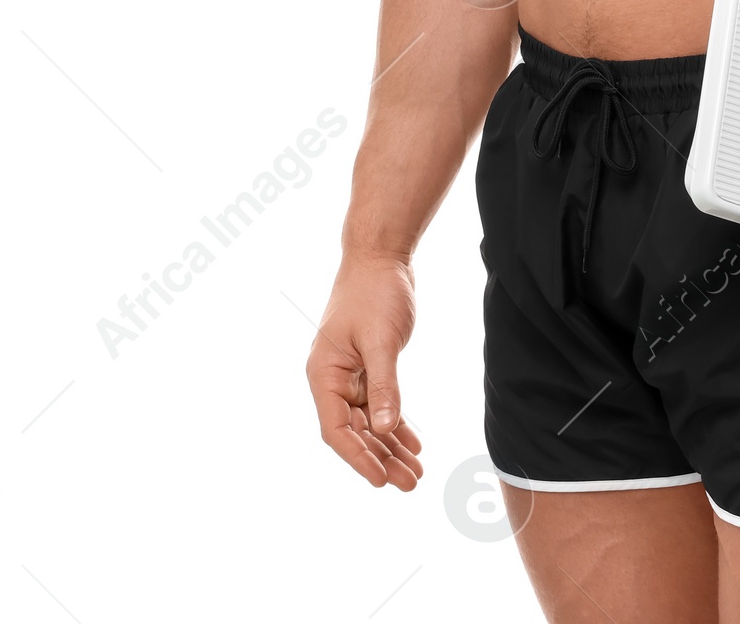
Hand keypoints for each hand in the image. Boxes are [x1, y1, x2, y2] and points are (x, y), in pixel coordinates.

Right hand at [306, 253, 423, 489]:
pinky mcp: (368, 367)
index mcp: (324, 375)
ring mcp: (350, 375)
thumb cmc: (375, 291)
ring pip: (369, 422)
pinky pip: (379, 404)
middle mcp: (332, 379)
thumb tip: (383, 430)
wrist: (381, 256)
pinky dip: (395, 423)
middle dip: (382, 458)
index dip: (358, 458)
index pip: (337, 430)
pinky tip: (413, 443)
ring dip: (390, 446)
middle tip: (410, 483)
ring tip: (416, 472)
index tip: (381, 480)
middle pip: (355, 431)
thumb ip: (384, 386)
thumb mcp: (381, 340)